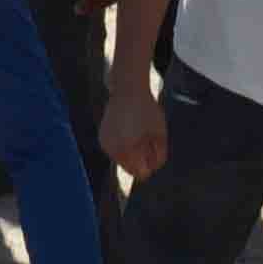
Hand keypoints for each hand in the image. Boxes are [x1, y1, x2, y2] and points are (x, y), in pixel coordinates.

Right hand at [101, 67, 168, 182]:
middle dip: (140, 159)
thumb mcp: (160, 133)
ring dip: (131, 154)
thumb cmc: (146, 110)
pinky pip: (115, 152)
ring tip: (136, 133)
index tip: (154, 148)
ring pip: (122, 161)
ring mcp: (105, 145)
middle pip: (131, 169)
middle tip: (146, 139)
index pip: (141, 173)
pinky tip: (127, 131)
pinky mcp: (101, 139)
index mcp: (128, 149)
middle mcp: (113, 150)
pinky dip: (122, 147)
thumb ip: (160, 156)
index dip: (150, 163)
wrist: (128, 90)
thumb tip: (153, 169)